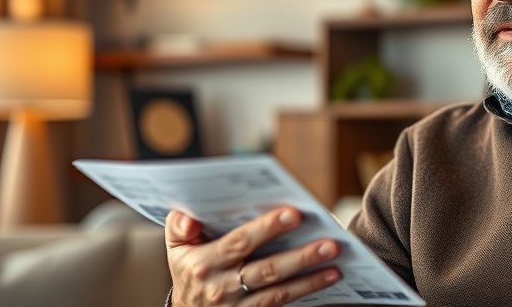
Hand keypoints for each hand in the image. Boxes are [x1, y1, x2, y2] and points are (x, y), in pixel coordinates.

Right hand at [166, 207, 341, 305]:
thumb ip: (178, 226)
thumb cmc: (188, 270)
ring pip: (279, 291)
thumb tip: (188, 218)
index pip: (239, 243)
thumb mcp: (175, 249)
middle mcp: (223, 287)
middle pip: (267, 269)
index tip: (293, 214)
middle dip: (300, 256)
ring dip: (310, 277)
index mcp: (205, 263)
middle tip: (329, 242)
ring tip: (335, 261)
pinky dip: (307, 290)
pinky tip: (329, 277)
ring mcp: (239, 306)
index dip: (267, 229)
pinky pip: (282, 304)